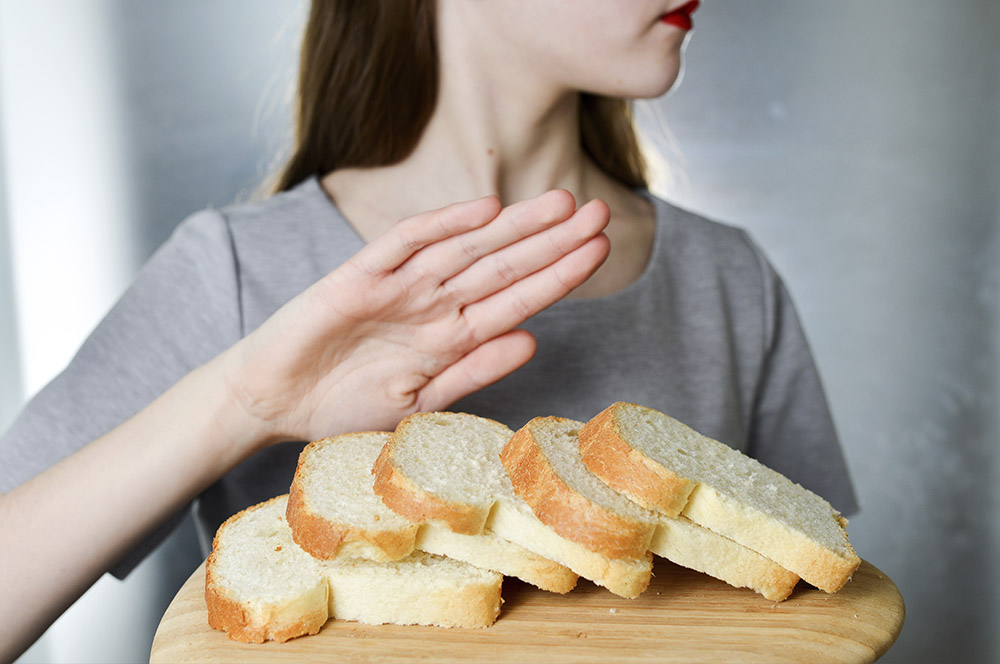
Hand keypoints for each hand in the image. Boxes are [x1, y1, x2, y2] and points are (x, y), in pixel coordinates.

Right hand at [222, 189, 609, 445]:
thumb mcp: (419, 402)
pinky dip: (441, 226)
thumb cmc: (344, 406)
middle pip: (504, 265)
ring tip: (561, 204)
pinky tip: (483, 210)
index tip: (601, 251)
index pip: (518, 300)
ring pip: (466, 248)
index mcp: (452, 337)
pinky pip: (404, 244)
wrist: (273, 402)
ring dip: (513, 227)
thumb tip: (534, 342)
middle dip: (553, 240)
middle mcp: (434, 305)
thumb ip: (473, 371)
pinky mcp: (358, 276)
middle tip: (601, 212)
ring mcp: (399, 287)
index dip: (560, 275)